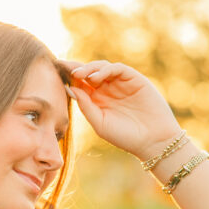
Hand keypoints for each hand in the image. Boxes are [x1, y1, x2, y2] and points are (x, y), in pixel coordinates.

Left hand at [58, 58, 181, 159]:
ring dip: (89, 68)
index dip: (69, 78)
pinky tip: (96, 77)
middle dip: (75, 68)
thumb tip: (70, 89)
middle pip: (88, 73)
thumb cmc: (125, 137)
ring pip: (101, 67)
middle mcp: (108, 90)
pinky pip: (117, 68)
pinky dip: (106, 69)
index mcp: (97, 101)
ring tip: (80, 75)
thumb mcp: (100, 124)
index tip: (56, 73)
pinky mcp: (134, 79)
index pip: (80, 84)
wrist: (153, 140)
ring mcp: (121, 83)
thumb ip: (86, 107)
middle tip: (63, 67)